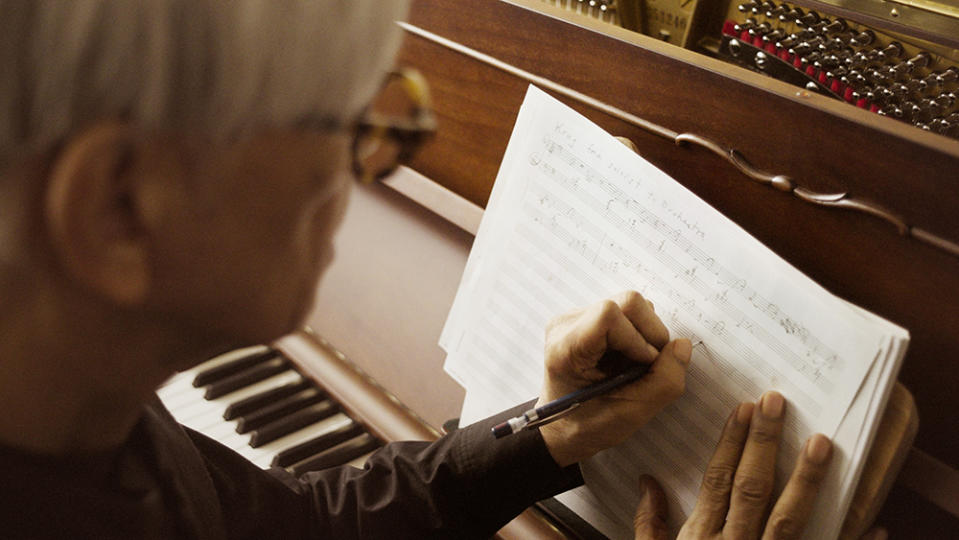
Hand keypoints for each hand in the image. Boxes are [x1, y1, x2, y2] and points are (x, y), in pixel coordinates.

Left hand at [537, 291, 691, 466]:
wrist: (564, 427)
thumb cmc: (590, 424)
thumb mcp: (632, 413)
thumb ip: (665, 381)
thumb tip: (682, 345)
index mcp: (565, 349)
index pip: (609, 314)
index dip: (638, 338)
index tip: (643, 366)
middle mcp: (566, 325)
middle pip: (627, 303)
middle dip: (650, 334)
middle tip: (645, 367)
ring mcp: (575, 318)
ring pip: (631, 305)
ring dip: (645, 336)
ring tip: (631, 366)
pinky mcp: (587, 317)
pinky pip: (626, 312)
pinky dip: (637, 334)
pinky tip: (625, 359)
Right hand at [633, 391, 833, 539]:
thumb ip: (650, 526)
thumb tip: (647, 482)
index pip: (717, 481)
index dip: (731, 443)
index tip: (745, 410)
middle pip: (751, 488)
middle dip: (765, 444)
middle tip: (777, 404)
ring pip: (789, 520)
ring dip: (806, 480)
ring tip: (821, 444)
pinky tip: (873, 525)